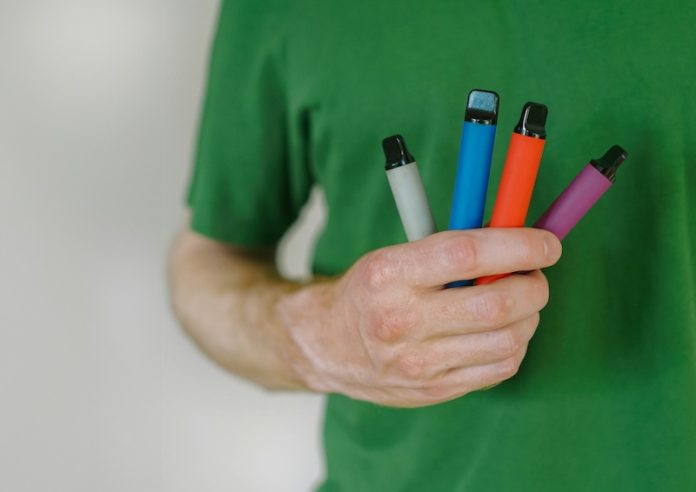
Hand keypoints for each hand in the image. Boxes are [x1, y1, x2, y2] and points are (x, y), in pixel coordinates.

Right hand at [278, 228, 561, 407]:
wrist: (328, 344)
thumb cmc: (371, 291)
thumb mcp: (395, 256)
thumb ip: (453, 248)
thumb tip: (518, 235)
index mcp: (388, 274)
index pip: (467, 254)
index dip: (519, 246)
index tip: (548, 244)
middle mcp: (400, 320)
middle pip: (495, 304)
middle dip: (533, 286)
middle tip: (536, 276)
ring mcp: (416, 362)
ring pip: (507, 341)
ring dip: (530, 318)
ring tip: (520, 304)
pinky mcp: (432, 390)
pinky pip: (498, 369)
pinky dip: (515, 346)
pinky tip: (503, 331)